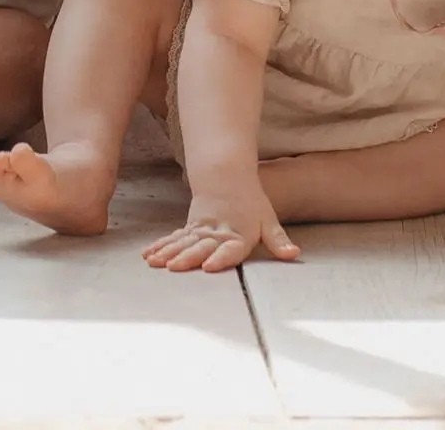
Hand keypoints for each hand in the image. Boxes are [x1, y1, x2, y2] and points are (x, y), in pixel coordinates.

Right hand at [141, 185, 299, 271]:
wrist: (227, 176)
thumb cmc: (250, 203)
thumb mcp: (268, 221)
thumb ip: (279, 241)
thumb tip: (294, 254)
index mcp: (238, 234)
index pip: (230, 249)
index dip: (221, 258)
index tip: (210, 267)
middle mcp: (217, 233)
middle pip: (201, 246)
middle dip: (187, 257)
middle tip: (173, 267)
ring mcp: (201, 230)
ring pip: (183, 242)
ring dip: (168, 252)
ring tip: (155, 262)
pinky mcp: (190, 227)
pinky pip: (174, 238)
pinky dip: (161, 246)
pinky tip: (149, 255)